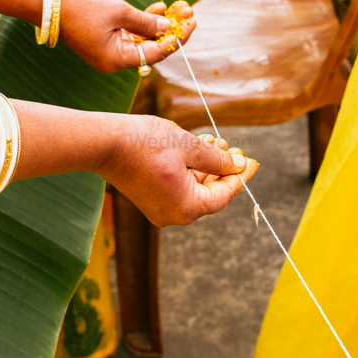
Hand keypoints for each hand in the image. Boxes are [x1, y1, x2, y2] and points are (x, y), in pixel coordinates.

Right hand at [59, 0, 195, 73]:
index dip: (177, 38)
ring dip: (160, 24)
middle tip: (190, 11)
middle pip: (152, 48)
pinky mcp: (104, 40)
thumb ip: (146, 23)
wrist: (48, 1)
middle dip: (172, 29)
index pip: (156, 54)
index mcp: (116, 60)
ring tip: (179, 6)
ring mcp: (109, 51)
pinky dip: (143, 23)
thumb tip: (168, 30)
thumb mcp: (119, 12)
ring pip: (143, 40)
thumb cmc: (82, 7)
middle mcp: (114, 61)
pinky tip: (159, 8)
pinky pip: (130, 34)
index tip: (192, 23)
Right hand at [98, 116, 258, 225]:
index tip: (253, 161)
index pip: (224, 195)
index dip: (241, 177)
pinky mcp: (149, 199)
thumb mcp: (190, 146)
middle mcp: (173, 215)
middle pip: (209, 195)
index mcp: (186, 208)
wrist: (104, 143)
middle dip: (223, 170)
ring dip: (206, 167)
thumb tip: (237, 165)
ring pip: (193, 190)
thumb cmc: (146, 143)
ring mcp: (159, 209)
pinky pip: (178, 188)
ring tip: (215, 141)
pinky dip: (190, 171)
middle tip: (235, 149)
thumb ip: (218, 159)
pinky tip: (196, 149)